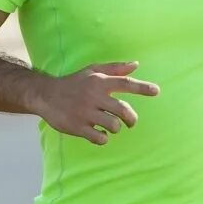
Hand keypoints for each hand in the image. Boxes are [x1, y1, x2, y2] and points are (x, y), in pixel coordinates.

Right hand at [33, 61, 159, 144]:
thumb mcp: (92, 71)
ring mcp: (85, 113)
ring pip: (113, 125)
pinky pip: (100, 138)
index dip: (142, 88)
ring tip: (110, 126)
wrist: (46, 94)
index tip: (157, 91)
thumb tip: (136, 65)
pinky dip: (103, 138)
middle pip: (123, 110)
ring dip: (116, 128)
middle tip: (130, 122)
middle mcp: (94, 96)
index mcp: (99, 82)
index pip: (125, 83)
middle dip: (131, 119)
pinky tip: (98, 134)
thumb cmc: (74, 83)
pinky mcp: (78, 127)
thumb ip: (114, 69)